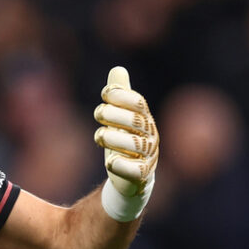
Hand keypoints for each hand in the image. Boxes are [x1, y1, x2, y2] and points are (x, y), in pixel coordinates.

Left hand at [93, 66, 158, 220]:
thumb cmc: (123, 145)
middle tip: (99, 114)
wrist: (129, 179)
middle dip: (113, 114)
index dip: (122, 95)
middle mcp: (150, 137)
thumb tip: (118, 69)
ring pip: (133, 145)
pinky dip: (119, 164)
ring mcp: (148, 157)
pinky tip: (109, 161)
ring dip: (112, 138)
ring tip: (100, 137)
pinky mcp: (141, 176)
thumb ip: (120, 97)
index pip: (138, 103)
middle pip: (135, 121)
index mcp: (145, 121)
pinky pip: (134, 170)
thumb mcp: (119, 120)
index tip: (105, 94)